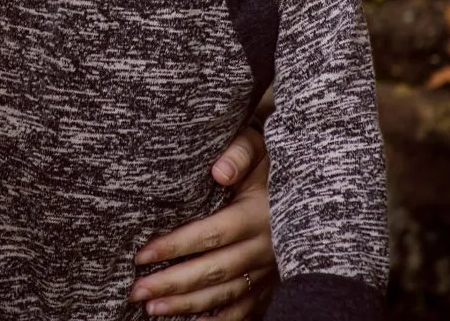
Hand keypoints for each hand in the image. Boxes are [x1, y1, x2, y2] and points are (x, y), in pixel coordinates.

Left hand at [128, 126, 276, 317]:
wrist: (312, 185)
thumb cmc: (273, 163)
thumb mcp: (260, 147)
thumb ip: (239, 153)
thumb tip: (219, 171)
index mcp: (258, 215)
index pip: (210, 235)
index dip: (175, 246)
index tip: (142, 255)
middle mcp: (266, 248)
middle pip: (213, 271)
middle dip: (172, 284)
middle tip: (137, 291)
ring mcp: (270, 270)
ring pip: (226, 295)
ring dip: (188, 305)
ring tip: (153, 310)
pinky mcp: (273, 283)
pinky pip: (246, 309)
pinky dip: (221, 320)